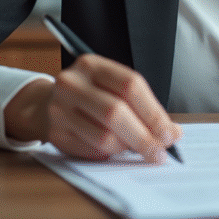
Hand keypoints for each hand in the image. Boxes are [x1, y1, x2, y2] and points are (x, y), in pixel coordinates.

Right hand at [5, 54, 181, 162]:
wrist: (46, 104)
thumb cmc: (91, 95)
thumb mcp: (112, 87)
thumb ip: (141, 104)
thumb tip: (172, 133)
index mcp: (91, 65)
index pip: (130, 85)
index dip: (154, 112)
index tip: (170, 133)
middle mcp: (72, 83)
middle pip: (116, 112)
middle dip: (144, 137)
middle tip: (160, 152)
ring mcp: (59, 109)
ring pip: (104, 137)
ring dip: (127, 147)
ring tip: (136, 148)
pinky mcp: (55, 134)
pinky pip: (92, 151)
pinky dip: (110, 154)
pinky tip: (115, 149)